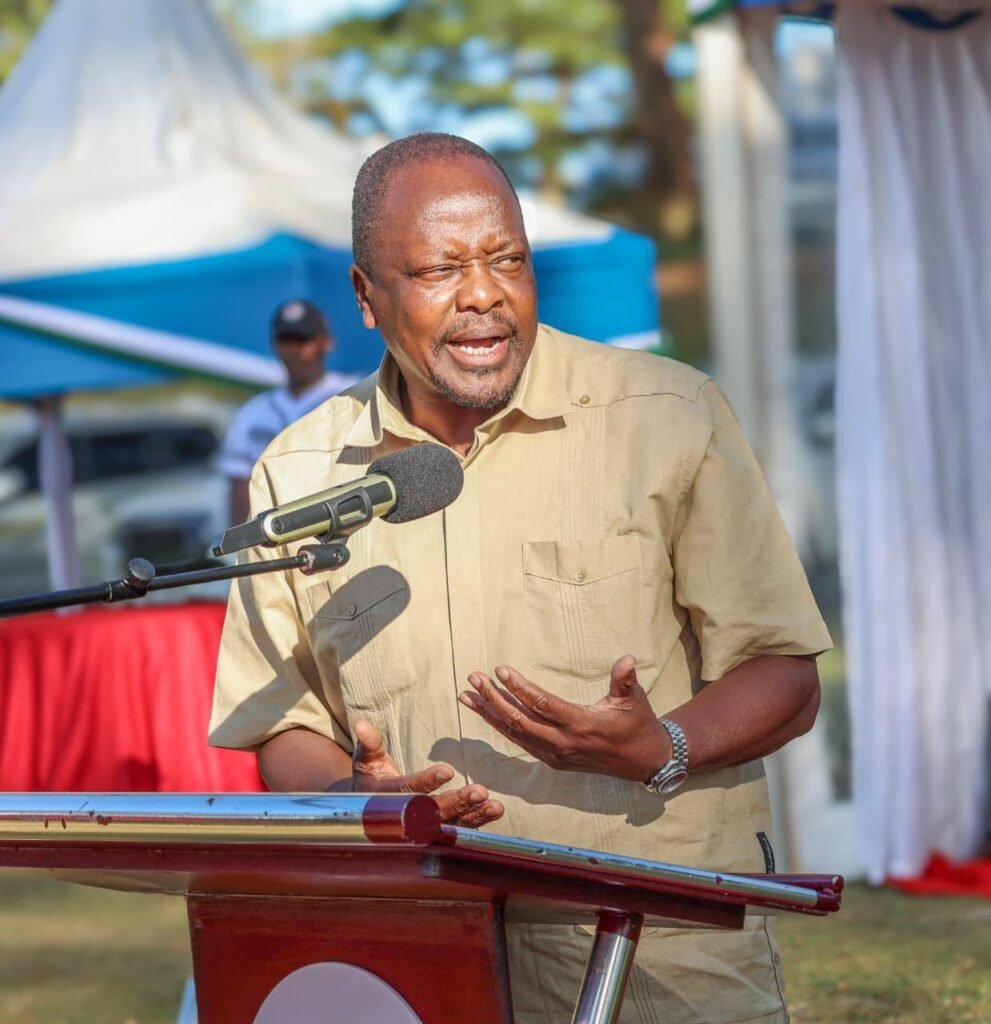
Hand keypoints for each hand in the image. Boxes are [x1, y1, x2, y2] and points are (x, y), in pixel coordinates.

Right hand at [346, 719, 503, 828]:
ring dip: (474, 815)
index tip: (447, 771)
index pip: (408, 790)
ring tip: (495, 805)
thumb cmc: (371, 777)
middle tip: (480, 792)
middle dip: (457, 802)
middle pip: (433, 813)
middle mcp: (406, 818)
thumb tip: (361, 724)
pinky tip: (496, 811)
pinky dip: (478, 821)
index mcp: (387, 798)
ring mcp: (423, 828)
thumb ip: (369, 743)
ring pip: (450, 825)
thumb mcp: (366, 760)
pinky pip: (459, 829)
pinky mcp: (438, 831)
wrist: (371, 811)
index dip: (427, 781)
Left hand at [459, 656, 668, 782]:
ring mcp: (555, 754)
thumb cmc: (637, 724)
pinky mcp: (553, 760)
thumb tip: (627, 659)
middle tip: (474, 678)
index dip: (519, 687)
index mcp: (581, 724)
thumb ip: (626, 680)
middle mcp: (563, 743)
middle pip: (519, 720)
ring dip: (490, 714)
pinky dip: (501, 727)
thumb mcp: (635, 700)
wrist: (642, 762)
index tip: (500, 670)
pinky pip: (521, 742)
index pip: (541, 704)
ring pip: (515, 733)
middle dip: (493, 698)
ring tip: (467, 695)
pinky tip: (487, 713)